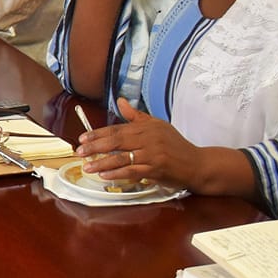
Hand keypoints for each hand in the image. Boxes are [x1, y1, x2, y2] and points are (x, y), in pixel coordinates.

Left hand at [77, 100, 208, 188]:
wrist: (197, 163)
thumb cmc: (175, 145)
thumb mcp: (157, 126)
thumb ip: (136, 116)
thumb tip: (120, 101)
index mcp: (147, 127)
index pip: (117, 129)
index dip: (98, 134)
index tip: (83, 138)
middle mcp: (149, 138)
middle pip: (116, 142)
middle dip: (95, 147)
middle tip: (80, 152)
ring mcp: (153, 154)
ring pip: (122, 158)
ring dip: (102, 163)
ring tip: (87, 166)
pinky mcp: (157, 169)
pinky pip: (133, 171)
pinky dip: (117, 174)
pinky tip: (105, 175)